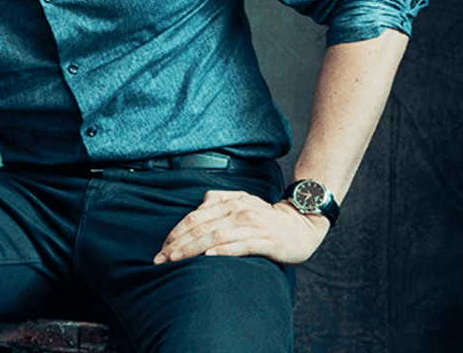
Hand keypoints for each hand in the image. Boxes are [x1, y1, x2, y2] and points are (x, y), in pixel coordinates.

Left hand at [153, 190, 329, 265]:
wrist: (302, 224)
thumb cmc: (268, 218)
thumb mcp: (242, 202)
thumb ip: (219, 201)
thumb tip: (199, 206)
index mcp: (229, 203)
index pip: (194, 217)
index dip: (175, 232)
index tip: (161, 249)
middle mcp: (238, 212)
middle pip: (200, 227)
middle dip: (177, 244)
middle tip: (160, 259)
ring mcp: (253, 226)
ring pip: (216, 236)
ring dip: (192, 249)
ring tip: (175, 260)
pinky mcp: (267, 241)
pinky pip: (242, 245)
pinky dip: (223, 251)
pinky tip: (208, 257)